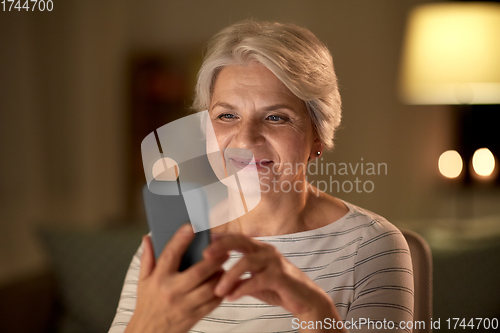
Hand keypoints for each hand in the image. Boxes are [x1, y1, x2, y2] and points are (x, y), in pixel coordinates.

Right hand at [125, 224, 227, 332]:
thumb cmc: (147, 305)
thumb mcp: (142, 282)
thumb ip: (148, 259)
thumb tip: (148, 238)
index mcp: (158, 279)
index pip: (171, 254)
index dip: (181, 239)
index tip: (192, 226)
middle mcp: (171, 291)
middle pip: (198, 271)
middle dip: (214, 258)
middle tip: (224, 248)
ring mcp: (184, 305)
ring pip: (210, 287)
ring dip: (221, 275)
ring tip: (224, 266)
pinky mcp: (194, 316)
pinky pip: (213, 303)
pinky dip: (221, 291)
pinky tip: (224, 282)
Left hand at [203, 234, 345, 331]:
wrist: (304, 299)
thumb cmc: (278, 287)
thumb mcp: (255, 281)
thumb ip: (239, 277)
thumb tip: (216, 277)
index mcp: (260, 249)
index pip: (237, 238)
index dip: (220, 238)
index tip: (202, 242)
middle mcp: (266, 251)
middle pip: (241, 241)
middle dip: (221, 246)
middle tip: (204, 256)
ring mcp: (274, 262)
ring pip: (246, 262)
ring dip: (229, 276)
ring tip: (217, 290)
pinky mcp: (280, 277)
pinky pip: (256, 280)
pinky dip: (241, 289)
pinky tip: (231, 297)